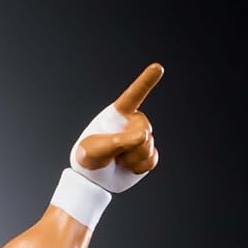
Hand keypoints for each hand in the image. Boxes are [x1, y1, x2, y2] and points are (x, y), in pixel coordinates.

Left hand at [70, 63, 162, 193]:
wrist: (93, 180)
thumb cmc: (88, 159)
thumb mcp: (95, 151)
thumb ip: (118, 141)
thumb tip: (144, 135)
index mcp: (117, 114)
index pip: (134, 95)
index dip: (145, 82)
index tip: (158, 67)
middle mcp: (132, 122)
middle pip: (144, 128)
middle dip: (129, 144)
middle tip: (113, 153)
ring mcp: (141, 137)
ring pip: (147, 146)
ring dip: (131, 158)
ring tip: (117, 160)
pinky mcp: (146, 153)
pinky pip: (151, 160)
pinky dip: (138, 167)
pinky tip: (127, 166)